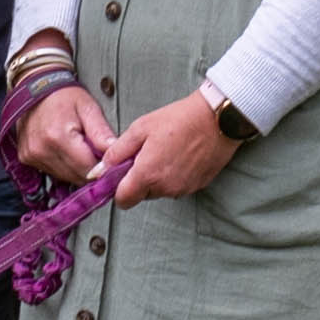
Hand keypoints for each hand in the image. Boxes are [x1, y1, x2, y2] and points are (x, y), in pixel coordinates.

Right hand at [17, 80, 117, 184]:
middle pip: (76, 176)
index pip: (88, 169)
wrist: (35, 88)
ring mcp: (31, 155)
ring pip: (64, 177)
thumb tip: (115, 154)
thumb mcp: (89, 108)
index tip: (110, 161)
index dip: (103, 168)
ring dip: (76, 169)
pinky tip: (65, 151)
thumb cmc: (64, 96)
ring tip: (80, 150)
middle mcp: (41, 150)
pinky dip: (62, 166)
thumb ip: (102, 133)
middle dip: (90, 170)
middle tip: (97, 154)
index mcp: (59, 137)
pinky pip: (51, 172)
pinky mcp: (26, 158)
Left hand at [109, 94, 234, 205]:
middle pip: (142, 195)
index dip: (118, 190)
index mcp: (147, 175)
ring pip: (160, 191)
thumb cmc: (178, 120)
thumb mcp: (140, 129)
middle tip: (145, 155)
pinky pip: (178, 187)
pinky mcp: (198, 185)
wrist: (218, 119)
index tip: (120, 175)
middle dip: (138, 181)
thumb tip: (101, 169)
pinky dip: (175, 177)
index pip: (123, 200)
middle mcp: (166, 187)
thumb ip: (117, 152)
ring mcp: (184, 188)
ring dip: (157, 179)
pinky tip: (179, 156)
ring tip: (164, 152)